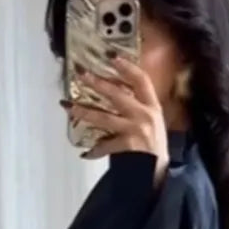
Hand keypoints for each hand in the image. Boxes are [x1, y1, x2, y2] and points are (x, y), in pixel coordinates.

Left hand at [62, 57, 168, 184]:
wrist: (159, 172)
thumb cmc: (156, 146)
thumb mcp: (154, 122)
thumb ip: (139, 106)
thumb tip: (115, 90)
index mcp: (153, 106)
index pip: (141, 80)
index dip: (127, 67)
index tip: (112, 56)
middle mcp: (145, 115)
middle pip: (117, 95)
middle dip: (97, 83)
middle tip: (81, 74)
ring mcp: (136, 130)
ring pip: (105, 118)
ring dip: (85, 112)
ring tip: (68, 107)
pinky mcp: (128, 147)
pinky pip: (106, 146)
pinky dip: (95, 150)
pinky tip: (85, 153)